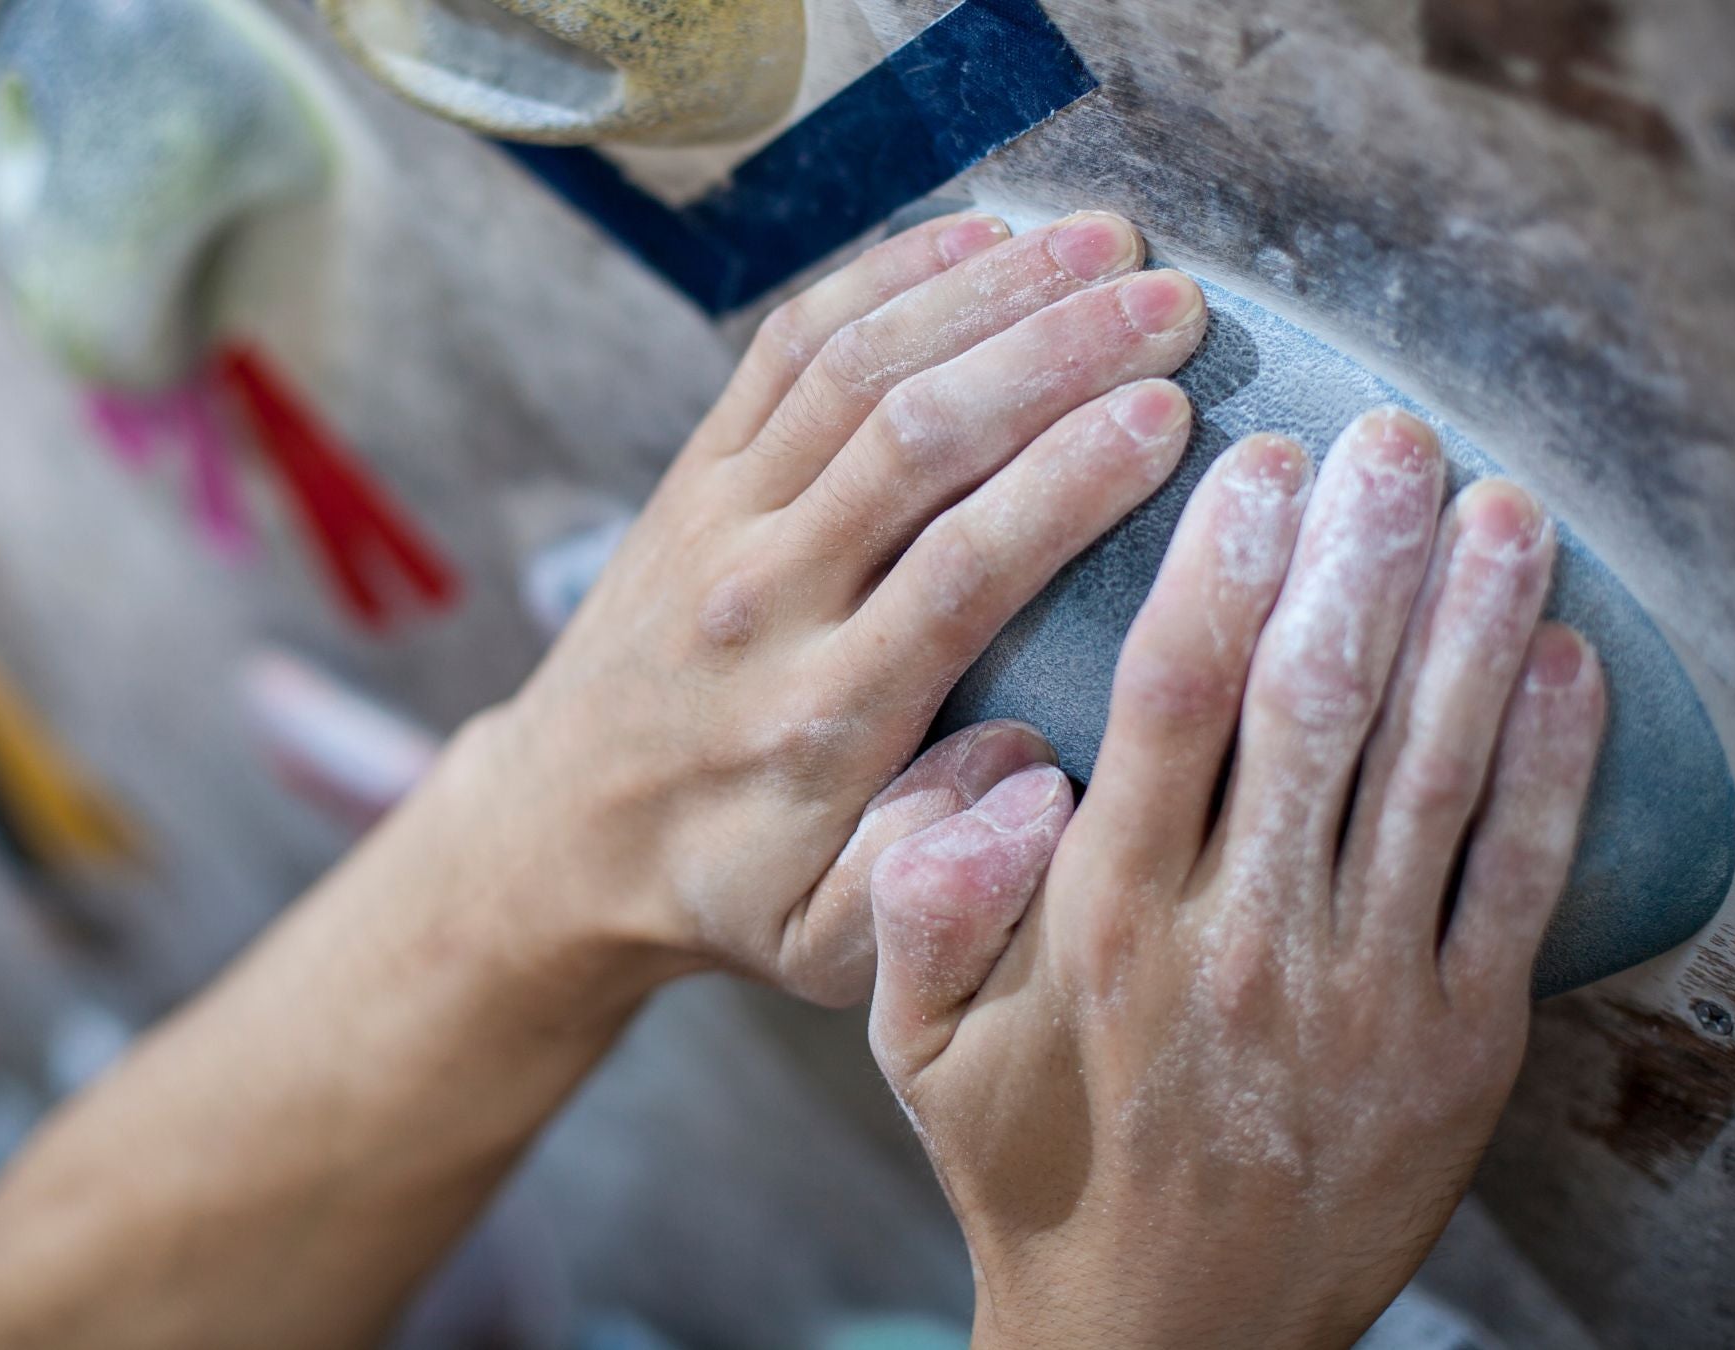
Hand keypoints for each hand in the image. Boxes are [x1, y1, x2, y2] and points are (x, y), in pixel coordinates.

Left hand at [461, 209, 1212, 1003]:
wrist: (561, 832)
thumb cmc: (726, 887)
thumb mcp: (830, 943)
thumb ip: (938, 874)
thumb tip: (1044, 766)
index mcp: (820, 719)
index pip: (959, 570)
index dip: (1068, 480)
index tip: (1171, 417)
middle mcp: (762, 602)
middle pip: (912, 440)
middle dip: (1052, 354)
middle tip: (1174, 304)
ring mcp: (719, 522)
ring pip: (853, 369)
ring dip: (985, 291)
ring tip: (1107, 242)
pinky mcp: (695, 472)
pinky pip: (787, 348)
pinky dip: (882, 277)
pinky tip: (980, 235)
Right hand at [865, 411, 1607, 1346]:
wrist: (1163, 1333)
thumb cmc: (1035, 1165)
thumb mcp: (917, 1045)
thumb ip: (920, 900)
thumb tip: (978, 766)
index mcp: (1105, 913)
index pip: (1175, 696)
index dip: (1221, 561)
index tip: (1250, 459)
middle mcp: (1240, 932)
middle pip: (1319, 702)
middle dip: (1362, 551)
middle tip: (1392, 436)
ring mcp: (1363, 986)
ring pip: (1434, 767)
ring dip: (1476, 621)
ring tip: (1499, 504)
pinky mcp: (1458, 1041)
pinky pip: (1518, 877)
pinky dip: (1553, 760)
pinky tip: (1568, 658)